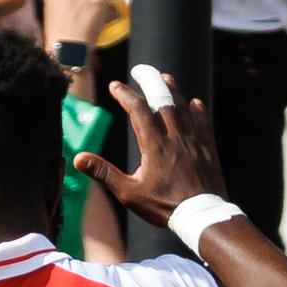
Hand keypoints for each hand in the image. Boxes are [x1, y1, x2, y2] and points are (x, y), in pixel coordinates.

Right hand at [73, 71, 228, 228]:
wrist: (202, 216)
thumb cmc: (164, 208)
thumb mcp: (129, 193)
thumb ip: (104, 173)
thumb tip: (78, 158)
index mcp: (154, 145)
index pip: (137, 110)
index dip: (125, 94)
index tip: (115, 85)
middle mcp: (175, 137)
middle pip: (162, 99)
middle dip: (149, 81)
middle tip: (140, 70)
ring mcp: (194, 141)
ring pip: (183, 107)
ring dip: (172, 90)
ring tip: (165, 78)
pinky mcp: (208, 149)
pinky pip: (204, 122)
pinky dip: (197, 110)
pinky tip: (194, 103)